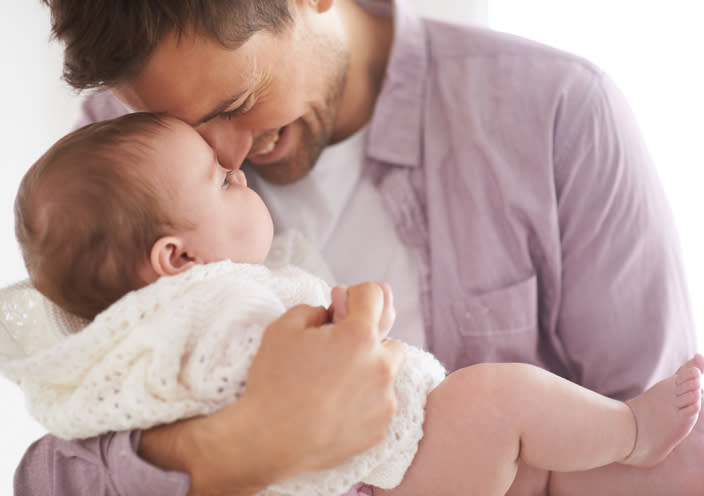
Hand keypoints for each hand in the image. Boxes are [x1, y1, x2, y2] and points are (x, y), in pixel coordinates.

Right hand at [139, 282, 405, 495]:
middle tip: (339, 352)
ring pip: (387, 377)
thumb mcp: (283, 328)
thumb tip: (330, 314)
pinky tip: (335, 408)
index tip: (342, 306)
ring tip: (335, 384)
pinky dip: (364, 403)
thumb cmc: (273, 381)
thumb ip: (314, 310)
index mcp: (359, 336)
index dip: (356, 295)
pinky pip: (379, 406)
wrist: (267, 441)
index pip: (375, 294)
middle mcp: (381, 366)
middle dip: (370, 342)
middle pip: (390, 341)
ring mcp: (384, 401)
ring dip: (370, 373)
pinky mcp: (379, 429)